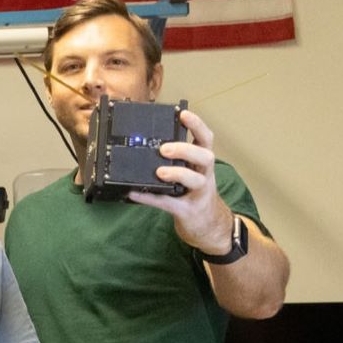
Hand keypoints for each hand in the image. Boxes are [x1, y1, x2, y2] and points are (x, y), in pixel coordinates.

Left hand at [126, 108, 235, 254]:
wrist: (209, 228)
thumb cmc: (195, 196)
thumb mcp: (191, 174)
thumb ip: (178, 161)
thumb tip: (150, 146)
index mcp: (203, 163)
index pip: (206, 139)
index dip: (197, 125)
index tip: (184, 114)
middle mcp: (205, 175)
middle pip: (205, 156)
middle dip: (186, 149)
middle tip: (164, 148)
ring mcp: (199, 194)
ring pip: (195, 180)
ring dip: (177, 173)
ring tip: (160, 172)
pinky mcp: (188, 211)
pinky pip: (169, 203)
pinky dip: (150, 198)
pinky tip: (134, 193)